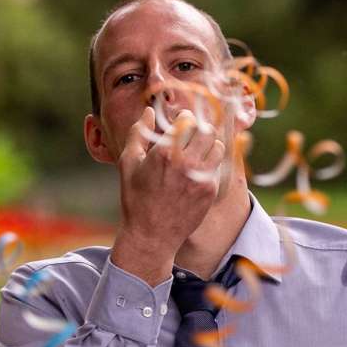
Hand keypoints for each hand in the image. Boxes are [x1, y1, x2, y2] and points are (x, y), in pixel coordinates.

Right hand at [112, 107, 225, 283]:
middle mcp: (186, 163)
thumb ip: (138, 133)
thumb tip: (149, 111)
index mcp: (164, 153)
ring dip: (208, 145)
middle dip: (199, 129)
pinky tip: (198, 170)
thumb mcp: (128, 164)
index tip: (182, 122)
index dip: (185, 117)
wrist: (151, 235)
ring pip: (217, 146)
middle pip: (206, 130)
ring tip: (197, 151)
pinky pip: (218, 166)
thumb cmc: (136, 199)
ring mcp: (201, 178)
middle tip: (192, 135)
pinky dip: (210, 164)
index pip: (187, 120)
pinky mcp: (211, 191)